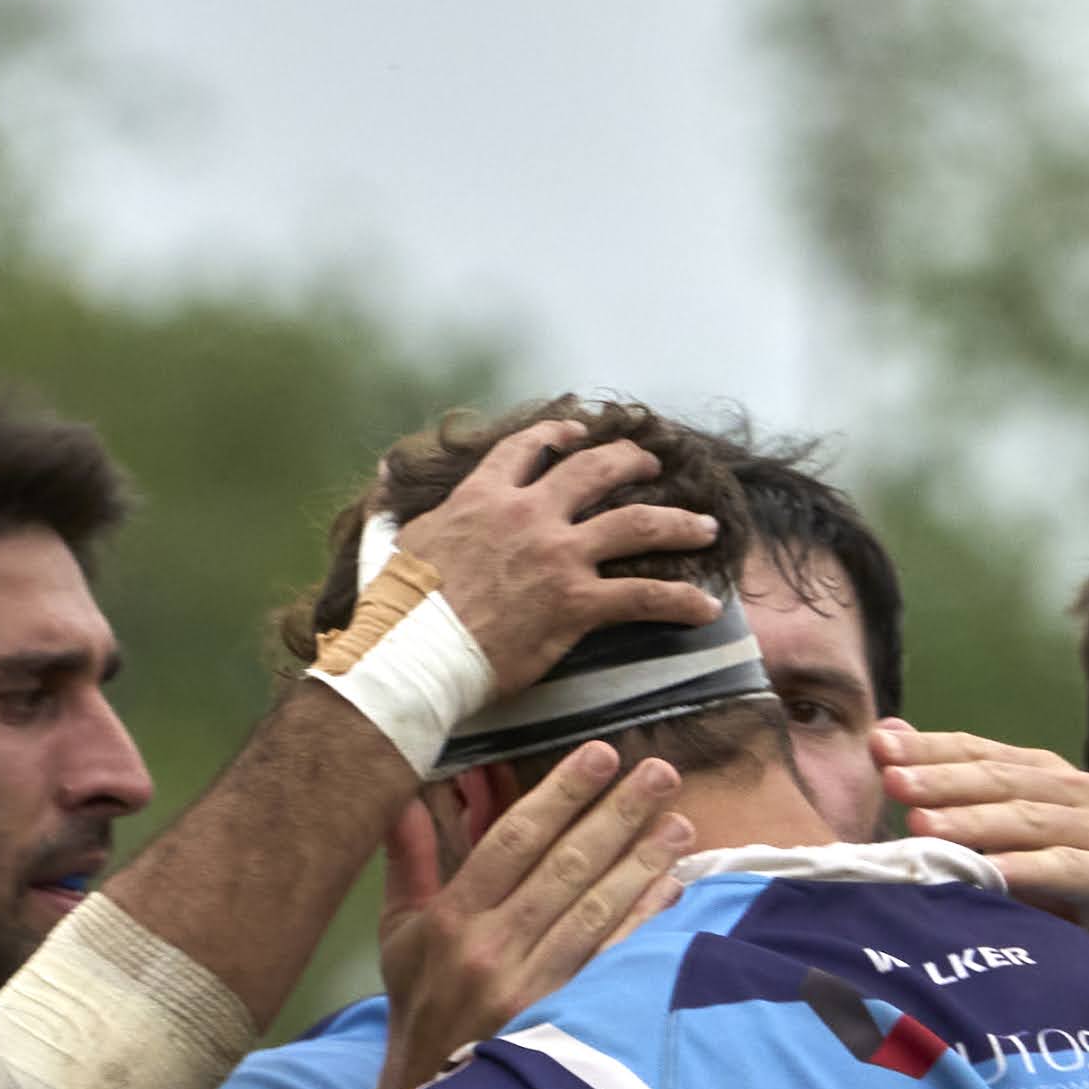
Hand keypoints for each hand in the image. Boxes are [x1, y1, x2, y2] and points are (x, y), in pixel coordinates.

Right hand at [373, 742, 690, 1088]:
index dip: (560, 793)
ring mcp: (530, 988)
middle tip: (659, 772)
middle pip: (564, 867)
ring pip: (594, 909)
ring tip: (679, 823)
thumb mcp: (397, 933)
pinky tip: (672, 889)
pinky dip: (643, 922)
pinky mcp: (561, 1019)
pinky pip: (611, 959)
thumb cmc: (419, 1004)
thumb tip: (403, 794)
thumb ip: (409, 861)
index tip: (600, 755)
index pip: (513, 840)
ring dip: (641, 862)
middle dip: (616, 814)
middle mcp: (490, 950)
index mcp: (451, 919)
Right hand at [388, 417, 723, 687]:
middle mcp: (529, 515)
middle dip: (631, 462)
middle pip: (595, 472)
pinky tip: (705, 609)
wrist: (413, 655)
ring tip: (705, 526)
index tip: (576, 434)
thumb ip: (397, 506)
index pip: (528, 451)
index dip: (557, 437)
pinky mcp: (577, 602)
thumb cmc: (396, 608)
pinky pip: (643, 595)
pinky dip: (680, 601)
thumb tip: (384, 473)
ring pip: (636, 524)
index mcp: (484, 498)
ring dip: (678, 523)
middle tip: (653, 464)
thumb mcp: (393, 543)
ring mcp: (558, 556)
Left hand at [877, 723, 1088, 965]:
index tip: (878, 746)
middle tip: (893, 781)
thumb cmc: (1063, 879)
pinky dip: (1026, 870)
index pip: (978, 752)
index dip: (930, 747)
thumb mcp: (1005, 833)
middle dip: (942, 779)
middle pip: (998, 781)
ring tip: (924, 826)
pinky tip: (989, 873)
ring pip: (1028, 820)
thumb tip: (886, 737)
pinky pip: (1066, 869)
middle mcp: (1072, 792)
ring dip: (973, 822)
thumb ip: (952, 789)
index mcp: (1040, 774)